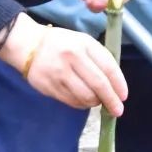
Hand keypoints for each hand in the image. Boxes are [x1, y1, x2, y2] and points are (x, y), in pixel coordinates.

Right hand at [0, 13, 126, 116]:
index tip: (123, 96)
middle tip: (117, 110)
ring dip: (95, 102)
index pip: (107, 67)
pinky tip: (84, 100)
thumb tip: (115, 84)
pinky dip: (82, 104)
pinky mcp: (50, 87)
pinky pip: (72, 101)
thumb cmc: (61, 43)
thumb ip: (99, 58)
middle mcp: (71, 58)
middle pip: (98, 85)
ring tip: (97, 101)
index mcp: (83, 44)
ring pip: (85, 96)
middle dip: (111, 100)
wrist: (27, 45)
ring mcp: (59, 74)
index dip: (119, 84)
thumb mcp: (82, 41)